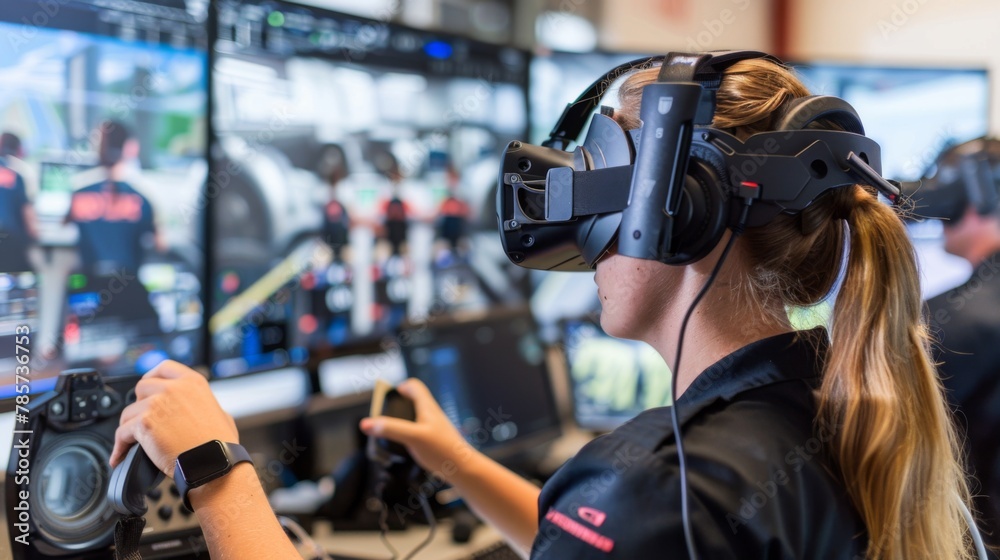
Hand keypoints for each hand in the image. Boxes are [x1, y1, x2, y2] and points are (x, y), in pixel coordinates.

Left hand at [110, 360, 237, 477]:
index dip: (153, 378)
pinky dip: (119, 446)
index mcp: (193, 382)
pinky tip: (120, 456)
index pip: (164, 368)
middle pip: (142, 387)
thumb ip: (203, 405)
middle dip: (141, 403)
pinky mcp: (144, 423)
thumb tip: (196, 409)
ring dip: (129, 427)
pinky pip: (121, 433)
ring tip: (133, 442)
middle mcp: (174, 388)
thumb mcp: (220, 413)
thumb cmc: (219, 444)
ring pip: (129, 411)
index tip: (149, 389)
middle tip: (145, 420)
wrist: (212, 462)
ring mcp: (157, 404)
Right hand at [360, 379, 475, 482]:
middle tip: (384, 418)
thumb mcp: (413, 437)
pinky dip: (409, 435)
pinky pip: (419, 432)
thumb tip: (366, 423)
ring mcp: (434, 427)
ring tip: (390, 433)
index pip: (414, 386)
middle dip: (397, 407)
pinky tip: (405, 448)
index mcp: (427, 406)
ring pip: (415, 417)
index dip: (400, 387)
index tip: (387, 398)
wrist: (464, 469)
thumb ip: (390, 429)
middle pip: (413, 401)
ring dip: (402, 422)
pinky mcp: (435, 441)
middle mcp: (431, 414)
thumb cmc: (442, 450)